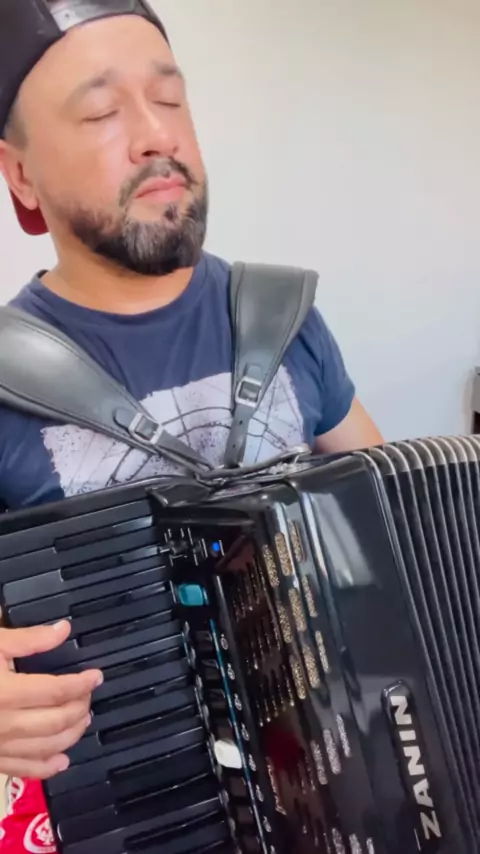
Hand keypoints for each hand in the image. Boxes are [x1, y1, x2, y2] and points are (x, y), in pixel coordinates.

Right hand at [0, 621, 102, 779]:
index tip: (96, 675)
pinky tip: (61, 761)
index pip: (56, 691)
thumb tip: (63, 630)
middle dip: (79, 707)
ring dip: (71, 735)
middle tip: (89, 694)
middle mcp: (3, 725)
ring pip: (45, 748)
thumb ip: (28, 639)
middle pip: (56, 721)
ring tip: (83, 720)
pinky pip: (21, 770)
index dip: (81, 683)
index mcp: (5, 693)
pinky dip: (45, 768)